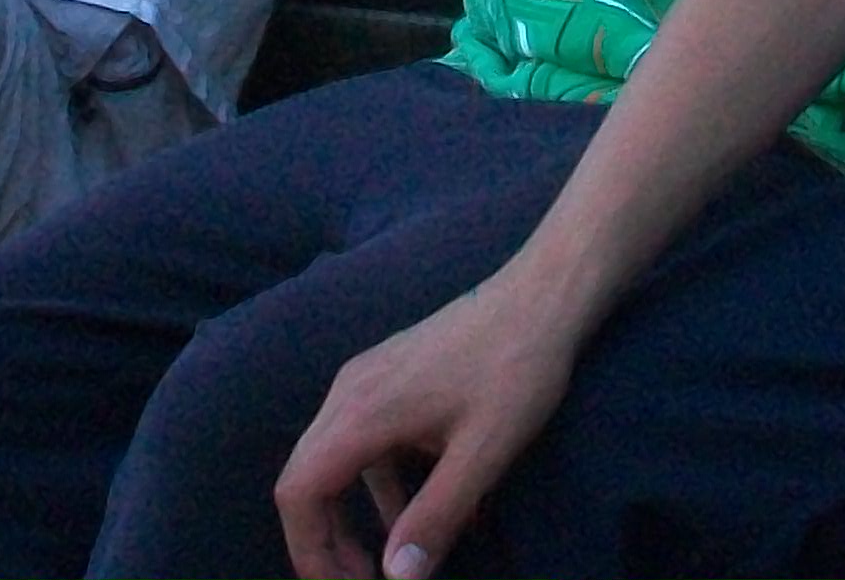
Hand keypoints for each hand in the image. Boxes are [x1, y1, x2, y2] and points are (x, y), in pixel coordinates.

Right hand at [274, 274, 580, 579]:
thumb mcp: (484, 453)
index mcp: (360, 412)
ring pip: (337, 461)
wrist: (546, 294)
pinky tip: (434, 507)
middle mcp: (349, 392)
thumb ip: (435, 517)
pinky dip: (386, 483)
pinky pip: (368, 440)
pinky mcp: (392, 374)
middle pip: (307, 479)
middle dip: (329, 542)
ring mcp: (368, 378)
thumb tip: (396, 579)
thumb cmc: (518, 368)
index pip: (298, 494)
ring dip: (359, 516)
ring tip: (399, 560)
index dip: (311, 553)